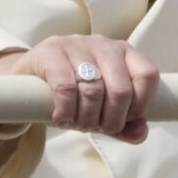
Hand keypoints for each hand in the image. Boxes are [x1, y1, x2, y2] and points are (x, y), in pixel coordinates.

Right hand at [0, 35, 158, 143]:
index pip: (148, 75)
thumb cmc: (74, 93)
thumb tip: (141, 132)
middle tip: (95, 128)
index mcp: (124, 53)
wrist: (29, 77)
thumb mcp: (102, 110)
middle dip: (110, 120)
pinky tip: (61, 116)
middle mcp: (104, 44)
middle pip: (121, 90)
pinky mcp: (51, 50)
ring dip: (86, 119)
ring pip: (94, 91)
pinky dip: (66, 110)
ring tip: (77, 123)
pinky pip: (66, 87)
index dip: (139, 105)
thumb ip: (125, 125)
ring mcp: (77, 44)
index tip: (123, 120)